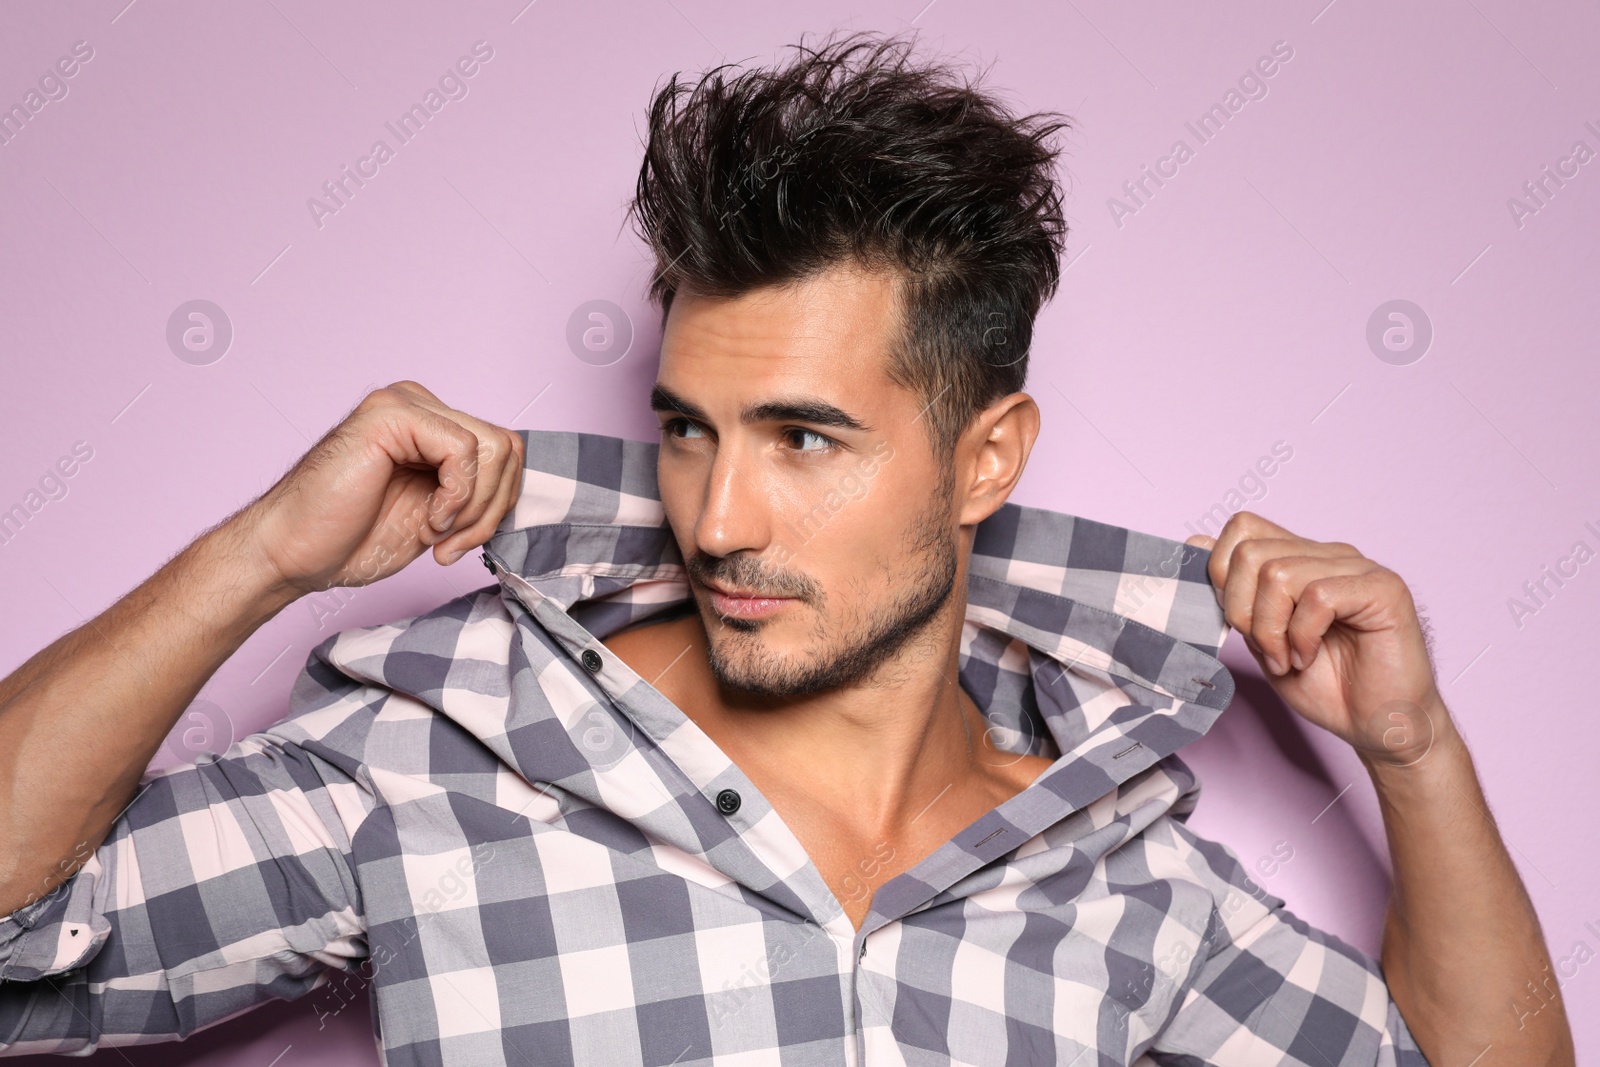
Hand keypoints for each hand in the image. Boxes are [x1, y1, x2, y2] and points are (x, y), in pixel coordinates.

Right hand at [234, 381, 524, 596]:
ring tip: (437, 535)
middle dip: (491, 509)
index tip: (461, 544)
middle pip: (508, 448)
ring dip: (476, 507)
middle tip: (451, 545)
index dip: (498, 504)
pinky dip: (456, 497)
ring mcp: (405, 403)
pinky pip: (464, 450)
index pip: (506, 451)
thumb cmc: (351, 538)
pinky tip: (425, 521)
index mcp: (434, 426)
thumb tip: (519, 485)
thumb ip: (475, 492)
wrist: (292, 553)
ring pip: (494, 448)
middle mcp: (422, 405)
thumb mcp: (438, 516)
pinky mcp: (391, 413)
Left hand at [1186, 512, 1447, 767]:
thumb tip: (1195, 541)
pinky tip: (1310, 657)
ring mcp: (1359, 568)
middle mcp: (1330, 554)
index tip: (1238, 622)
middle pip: (1251, 554)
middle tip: (1266, 650)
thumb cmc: (1325, 685)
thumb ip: (1234, 595)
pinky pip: (1318, 597)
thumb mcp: (1260, 639)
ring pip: (1278, 574)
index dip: (1223, 573)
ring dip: (1271, 631)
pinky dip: (1302, 637)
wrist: (1377, 726)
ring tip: (1288, 659)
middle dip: (1242, 611)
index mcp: (1301, 558)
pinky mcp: (1384, 589)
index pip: (1243, 528)